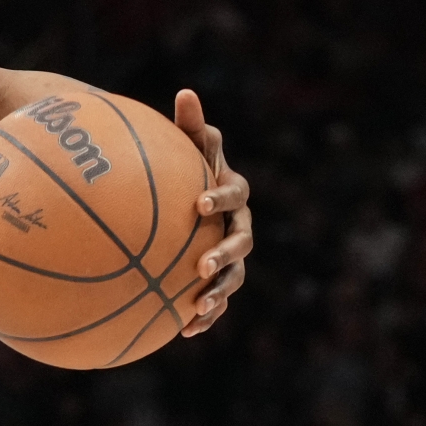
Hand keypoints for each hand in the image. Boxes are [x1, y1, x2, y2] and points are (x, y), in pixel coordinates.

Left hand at [172, 88, 252, 336]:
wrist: (188, 200)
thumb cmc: (185, 168)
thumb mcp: (188, 146)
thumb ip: (189, 126)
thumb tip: (186, 93)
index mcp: (234, 192)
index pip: (235, 194)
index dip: (221, 198)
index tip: (199, 203)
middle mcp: (240, 226)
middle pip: (241, 242)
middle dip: (224, 255)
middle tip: (201, 265)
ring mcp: (233, 256)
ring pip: (234, 277)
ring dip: (219, 293)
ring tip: (199, 306)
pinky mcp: (220, 279)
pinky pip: (217, 301)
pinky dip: (206, 317)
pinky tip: (185, 331)